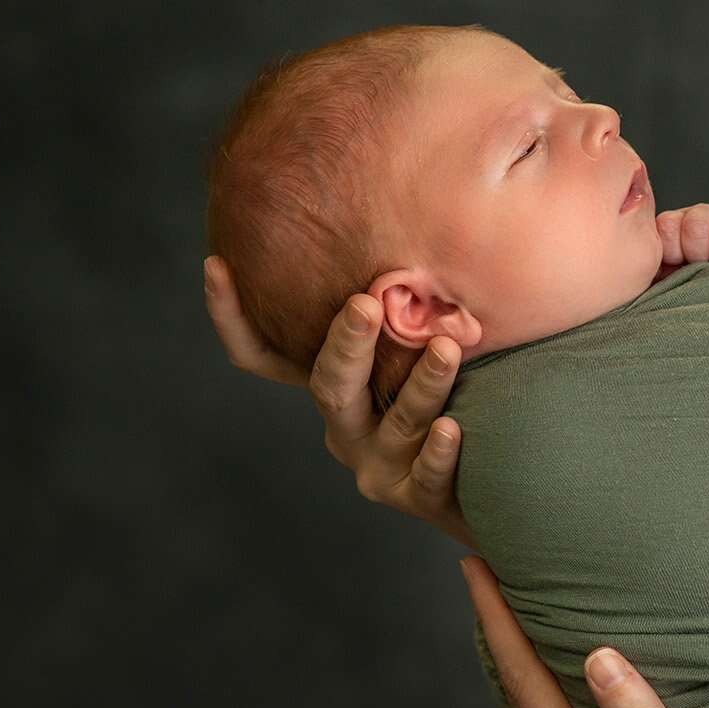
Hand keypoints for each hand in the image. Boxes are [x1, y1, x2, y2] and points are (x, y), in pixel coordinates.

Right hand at [203, 255, 475, 549]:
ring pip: (397, 423)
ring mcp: (380, 465)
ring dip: (422, 385)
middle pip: (331, 385)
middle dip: (347, 344)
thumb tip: (415, 210)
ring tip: (446, 348)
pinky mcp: (420, 497)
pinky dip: (437, 452)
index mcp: (335, 387)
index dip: (232, 317)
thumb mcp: (419, 350)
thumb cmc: (453, 394)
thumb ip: (410, 306)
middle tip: (365, 304)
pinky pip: (427, 476)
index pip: (264, 356)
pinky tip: (452, 429)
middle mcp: (346, 426)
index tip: (217, 264)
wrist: (491, 480)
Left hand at [461, 557, 708, 707]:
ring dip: (521, 661)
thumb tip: (598, 655)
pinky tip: (562, 678)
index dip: (498, 621)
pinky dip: (546, 691)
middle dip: (500, 631)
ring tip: (516, 611)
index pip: (525, 682)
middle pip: (519, 695)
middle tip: (487, 571)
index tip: (475, 566)